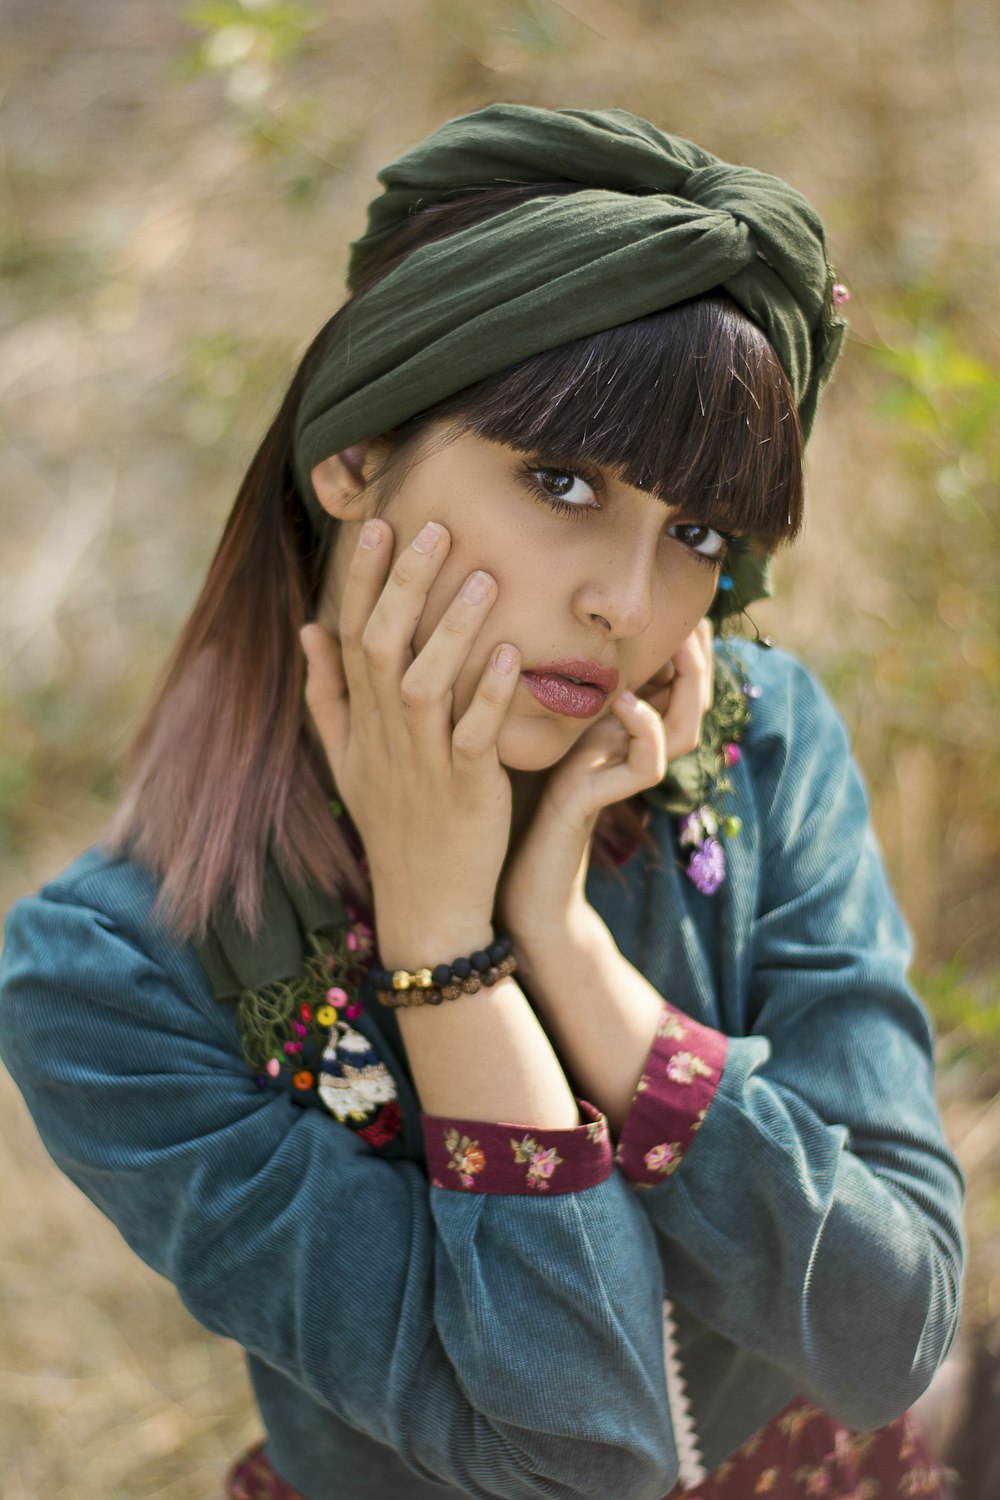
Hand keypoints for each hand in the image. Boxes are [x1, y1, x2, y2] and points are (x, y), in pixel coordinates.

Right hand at [300, 519, 520, 966]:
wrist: (425, 902)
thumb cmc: (391, 822)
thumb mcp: (347, 757)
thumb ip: (328, 692)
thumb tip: (309, 629)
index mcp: (362, 719)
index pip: (353, 635)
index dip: (361, 578)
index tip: (374, 521)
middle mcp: (387, 733)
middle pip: (384, 646)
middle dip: (403, 584)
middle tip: (432, 527)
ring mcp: (424, 761)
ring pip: (427, 683)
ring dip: (453, 630)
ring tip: (483, 577)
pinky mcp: (466, 789)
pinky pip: (475, 736)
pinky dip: (490, 696)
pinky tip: (511, 654)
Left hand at [499, 620, 714, 941]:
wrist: (507, 858)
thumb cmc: (518, 778)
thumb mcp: (543, 712)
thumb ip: (564, 671)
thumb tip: (562, 608)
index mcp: (626, 721)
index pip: (677, 671)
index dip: (686, 635)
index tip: (678, 590)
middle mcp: (636, 747)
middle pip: (696, 694)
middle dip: (700, 653)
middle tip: (694, 614)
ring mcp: (627, 773)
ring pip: (686, 727)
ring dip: (688, 685)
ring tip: (681, 647)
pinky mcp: (609, 797)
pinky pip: (648, 763)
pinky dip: (644, 729)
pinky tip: (625, 700)